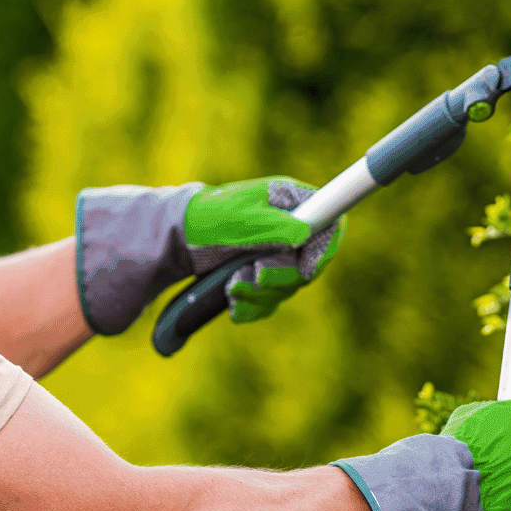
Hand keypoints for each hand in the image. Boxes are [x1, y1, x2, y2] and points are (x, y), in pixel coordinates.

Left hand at [184, 176, 343, 322]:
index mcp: (292, 205)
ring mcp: (279, 256)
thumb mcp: (242, 218)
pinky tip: (231, 298)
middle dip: (280, 276)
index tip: (306, 269)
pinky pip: (269, 302)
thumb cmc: (210, 218)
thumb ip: (277, 226)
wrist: (180, 238)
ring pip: (287, 288)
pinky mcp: (264, 278)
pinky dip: (250, 305)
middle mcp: (291, 231)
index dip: (325, 250)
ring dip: (259, 293)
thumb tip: (307, 235)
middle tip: (256, 274)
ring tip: (232, 285)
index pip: (330, 226)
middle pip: (309, 266)